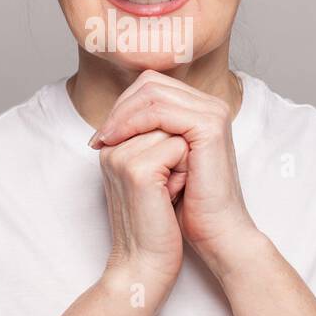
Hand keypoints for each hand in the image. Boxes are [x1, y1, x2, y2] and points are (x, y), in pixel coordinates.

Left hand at [90, 69, 258, 278]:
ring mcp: (212, 113)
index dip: (122, 107)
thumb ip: (145, 135)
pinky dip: (133, 123)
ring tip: (106, 140)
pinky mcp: (209, 126)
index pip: (151, 87)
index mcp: (200, 109)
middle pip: (150, 83)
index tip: (101, 137)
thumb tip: (110, 120)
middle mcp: (209, 105)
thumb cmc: (188, 203)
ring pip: (152, 93)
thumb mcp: (160, 162)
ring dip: (122, 116)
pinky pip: (160, 111)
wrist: (215, 232)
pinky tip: (117, 142)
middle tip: (100, 137)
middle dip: (119, 108)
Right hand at [97, 127, 187, 302]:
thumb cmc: (156, 224)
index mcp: (112, 145)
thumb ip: (155, 141)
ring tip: (167, 192)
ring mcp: (122, 156)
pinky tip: (170, 197)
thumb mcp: (154, 175)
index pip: (155, 111)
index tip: (162, 181)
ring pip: (175, 130)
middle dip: (178, 148)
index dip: (174, 143)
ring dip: (183, 160)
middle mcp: (112, 146)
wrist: (146, 265)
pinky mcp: (137, 170)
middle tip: (165, 187)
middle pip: (165, 117)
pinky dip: (184, 172)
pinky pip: (179, 147)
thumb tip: (178, 112)